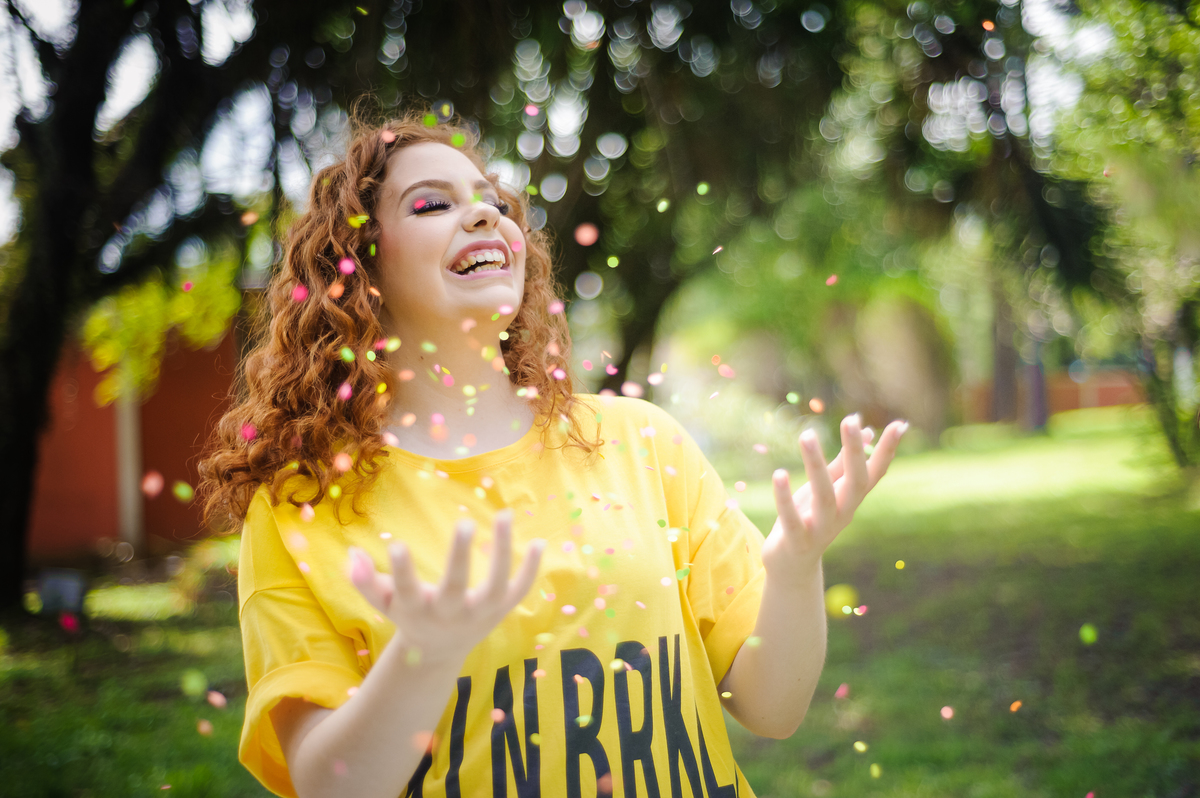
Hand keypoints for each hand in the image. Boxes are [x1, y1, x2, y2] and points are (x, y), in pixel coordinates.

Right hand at [347, 509, 544, 664]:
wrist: (438, 651)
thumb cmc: (408, 614)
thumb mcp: (383, 601)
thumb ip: (366, 580)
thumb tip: (353, 554)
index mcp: (417, 611)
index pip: (406, 591)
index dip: (401, 572)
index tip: (396, 545)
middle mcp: (450, 614)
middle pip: (455, 588)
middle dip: (458, 557)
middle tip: (463, 522)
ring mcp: (479, 614)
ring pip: (495, 586)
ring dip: (503, 552)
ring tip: (505, 514)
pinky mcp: (500, 611)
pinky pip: (519, 591)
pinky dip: (531, 570)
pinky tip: (539, 542)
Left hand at [761, 415, 906, 581]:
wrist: (791, 566)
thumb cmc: (810, 518)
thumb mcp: (829, 488)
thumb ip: (844, 463)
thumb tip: (868, 430)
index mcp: (851, 499)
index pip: (875, 472)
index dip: (887, 451)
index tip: (900, 424)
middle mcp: (843, 513)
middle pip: (856, 482)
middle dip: (855, 452)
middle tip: (850, 420)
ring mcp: (822, 529)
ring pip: (824, 496)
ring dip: (816, 465)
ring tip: (807, 435)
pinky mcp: (797, 541)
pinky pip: (792, 519)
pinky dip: (785, 498)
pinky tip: (779, 474)